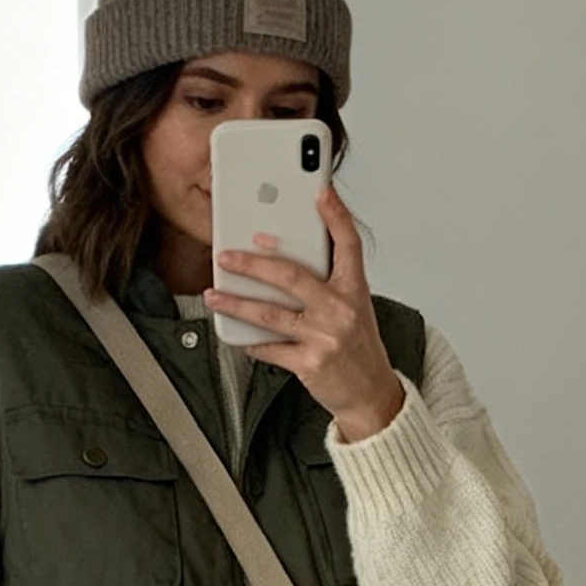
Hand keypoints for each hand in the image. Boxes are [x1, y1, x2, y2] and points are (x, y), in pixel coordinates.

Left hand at [204, 186, 405, 443]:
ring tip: (215, 295)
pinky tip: (238, 333)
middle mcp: (341, 310)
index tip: (320, 192)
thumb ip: (328, 283)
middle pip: (292, 276)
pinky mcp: (309, 364)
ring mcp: (325, 337)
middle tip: (227, 256)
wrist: (370, 394)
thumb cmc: (358, 347)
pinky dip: (251, 341)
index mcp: (354, 290)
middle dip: (253, 264)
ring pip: (270, 314)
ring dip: (237, 303)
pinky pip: (270, 348)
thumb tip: (284, 260)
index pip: (348, 244)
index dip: (335, 215)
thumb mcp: (354, 307)